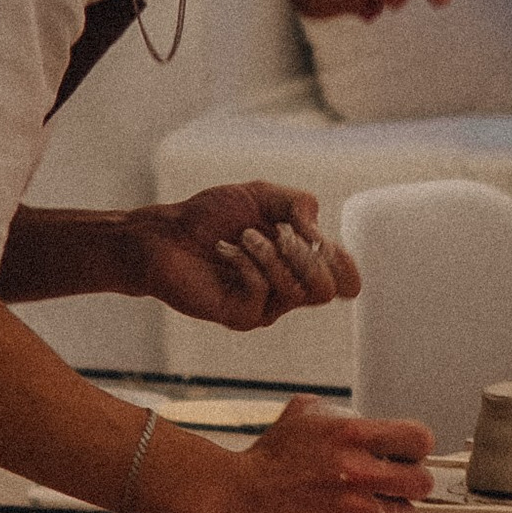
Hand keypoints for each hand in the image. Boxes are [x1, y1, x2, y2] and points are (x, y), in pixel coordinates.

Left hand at [135, 185, 362, 331]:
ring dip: (270, 253)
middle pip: (328, 291)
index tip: (322, 240)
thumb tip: (322, 234)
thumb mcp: (261, 196)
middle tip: (279, 234)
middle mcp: (287, 289)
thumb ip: (299, 204)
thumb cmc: (210, 215)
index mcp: (299, 263)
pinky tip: (225, 251)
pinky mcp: (241, 316)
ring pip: (296, 290)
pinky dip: (246, 263)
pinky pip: (262, 291)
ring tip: (243, 236)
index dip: (345, 264)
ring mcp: (265, 306)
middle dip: (307, 256)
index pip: (345, 281)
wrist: (165, 235)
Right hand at [209, 397, 432, 512]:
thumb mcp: (304, 414)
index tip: (404, 453)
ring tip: (372, 505)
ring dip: (393, 511)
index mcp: (351, 434)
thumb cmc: (270, 457)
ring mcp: (352, 508)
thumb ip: (343, 412)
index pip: (420, 439)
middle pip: (423, 482)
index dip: (416, 447)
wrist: (238, 498)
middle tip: (394, 483)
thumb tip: (371, 420)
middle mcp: (357, 471)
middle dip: (411, 482)